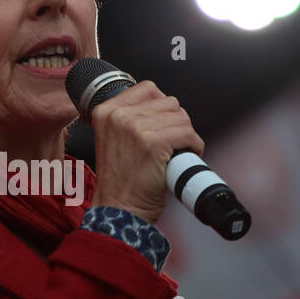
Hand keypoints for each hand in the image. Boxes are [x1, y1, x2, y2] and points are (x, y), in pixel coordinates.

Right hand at [89, 80, 204, 225]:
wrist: (119, 209)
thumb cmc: (120, 181)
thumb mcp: (113, 139)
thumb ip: (129, 118)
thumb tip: (162, 105)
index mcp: (105, 111)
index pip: (148, 89)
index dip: (161, 107)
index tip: (162, 126)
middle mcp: (118, 116)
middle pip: (168, 102)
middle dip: (175, 123)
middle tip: (170, 144)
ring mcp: (135, 128)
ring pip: (181, 117)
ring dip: (185, 135)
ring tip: (176, 152)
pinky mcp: (153, 143)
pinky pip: (188, 133)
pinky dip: (194, 146)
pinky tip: (184, 157)